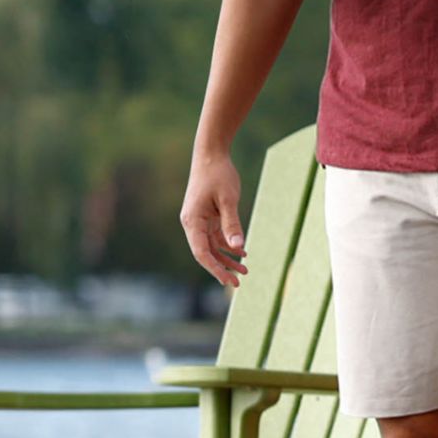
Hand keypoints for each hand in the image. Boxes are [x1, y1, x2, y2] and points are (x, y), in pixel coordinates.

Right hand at [180, 151, 246, 285]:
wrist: (211, 154)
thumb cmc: (219, 174)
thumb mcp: (228, 200)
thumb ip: (232, 224)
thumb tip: (238, 247)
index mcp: (192, 221)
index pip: (201, 252)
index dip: (215, 269)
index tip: (228, 281)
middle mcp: (192, 223)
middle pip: (205, 253)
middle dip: (221, 268)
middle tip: (238, 283)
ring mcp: (199, 220)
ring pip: (212, 246)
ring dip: (226, 258)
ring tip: (245, 270)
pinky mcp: (207, 216)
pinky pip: (216, 236)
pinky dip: (228, 245)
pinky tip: (242, 253)